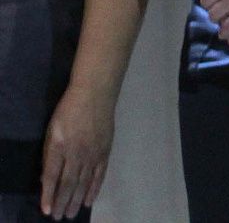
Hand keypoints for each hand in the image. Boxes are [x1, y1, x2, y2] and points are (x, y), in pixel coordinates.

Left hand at [40, 83, 113, 218]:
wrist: (95, 93)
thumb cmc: (69, 109)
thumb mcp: (52, 130)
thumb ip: (50, 153)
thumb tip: (49, 176)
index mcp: (61, 146)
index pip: (53, 176)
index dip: (49, 195)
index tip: (46, 210)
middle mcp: (78, 152)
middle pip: (69, 183)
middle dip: (63, 202)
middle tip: (60, 217)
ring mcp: (93, 152)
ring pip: (84, 181)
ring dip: (77, 200)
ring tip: (72, 213)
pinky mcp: (105, 151)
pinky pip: (100, 174)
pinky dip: (94, 188)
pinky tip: (90, 200)